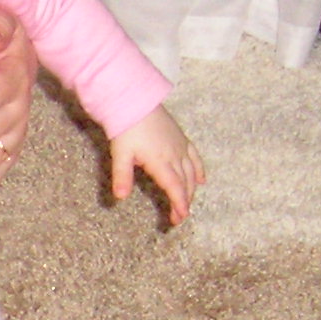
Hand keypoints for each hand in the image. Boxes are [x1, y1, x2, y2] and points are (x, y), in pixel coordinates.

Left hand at [107, 107, 204, 225]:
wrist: (135, 101)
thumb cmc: (126, 127)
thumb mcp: (120, 153)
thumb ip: (122, 176)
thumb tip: (120, 197)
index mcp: (160, 161)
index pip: (174, 187)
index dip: (179, 204)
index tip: (180, 218)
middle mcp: (174, 155)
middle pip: (184, 183)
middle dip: (184, 201)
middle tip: (179, 218)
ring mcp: (180, 146)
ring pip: (191, 173)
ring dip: (191, 190)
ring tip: (187, 204)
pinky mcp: (181, 138)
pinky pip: (194, 157)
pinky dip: (199, 170)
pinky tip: (201, 180)